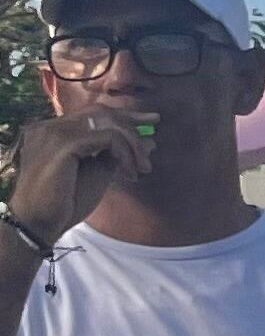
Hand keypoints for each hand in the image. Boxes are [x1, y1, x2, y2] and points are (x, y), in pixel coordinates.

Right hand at [8, 109, 150, 237]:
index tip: (151, 122)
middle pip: (101, 113)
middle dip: (133, 123)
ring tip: (143, 168)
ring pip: (107, 123)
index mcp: (53, 130)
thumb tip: (149, 141)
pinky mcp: (64, 144)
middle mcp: (50, 126)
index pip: (92, 113)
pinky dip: (125, 153)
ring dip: (132, 144)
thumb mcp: (97, 172)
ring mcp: (54, 132)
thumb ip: (117, 154)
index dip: (124, 115)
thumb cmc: (65, 201)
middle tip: (154, 138)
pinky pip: (108, 138)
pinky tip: (130, 173)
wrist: (40, 222)